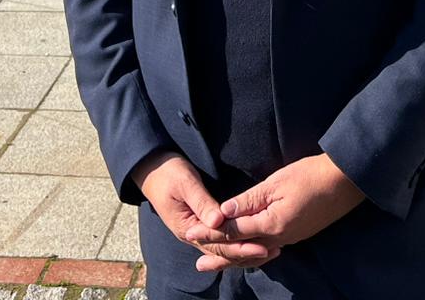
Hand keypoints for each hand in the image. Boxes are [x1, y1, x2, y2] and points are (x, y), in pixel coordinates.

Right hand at [131, 151, 279, 270]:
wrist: (152, 170)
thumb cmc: (168, 173)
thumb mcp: (185, 184)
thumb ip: (202, 202)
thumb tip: (218, 220)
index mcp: (188, 228)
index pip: (218, 244)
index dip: (241, 246)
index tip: (262, 246)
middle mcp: (193, 236)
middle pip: (223, 252)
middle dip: (247, 253)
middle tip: (273, 252)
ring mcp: (196, 232)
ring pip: (223, 250)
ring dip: (244, 252)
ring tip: (269, 252)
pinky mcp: (201, 225)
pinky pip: (221, 240)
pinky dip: (237, 244)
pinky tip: (253, 243)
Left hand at [184, 153, 363, 268]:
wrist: (345, 182)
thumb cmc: (310, 176)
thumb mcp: (276, 182)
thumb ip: (249, 199)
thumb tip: (224, 210)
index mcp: (271, 225)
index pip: (233, 231)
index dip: (210, 231)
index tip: (190, 233)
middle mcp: (279, 238)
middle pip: (242, 250)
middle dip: (219, 255)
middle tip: (198, 265)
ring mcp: (290, 239)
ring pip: (256, 254)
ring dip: (235, 259)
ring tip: (217, 264)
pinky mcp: (297, 235)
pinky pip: (268, 250)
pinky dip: (253, 255)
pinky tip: (249, 255)